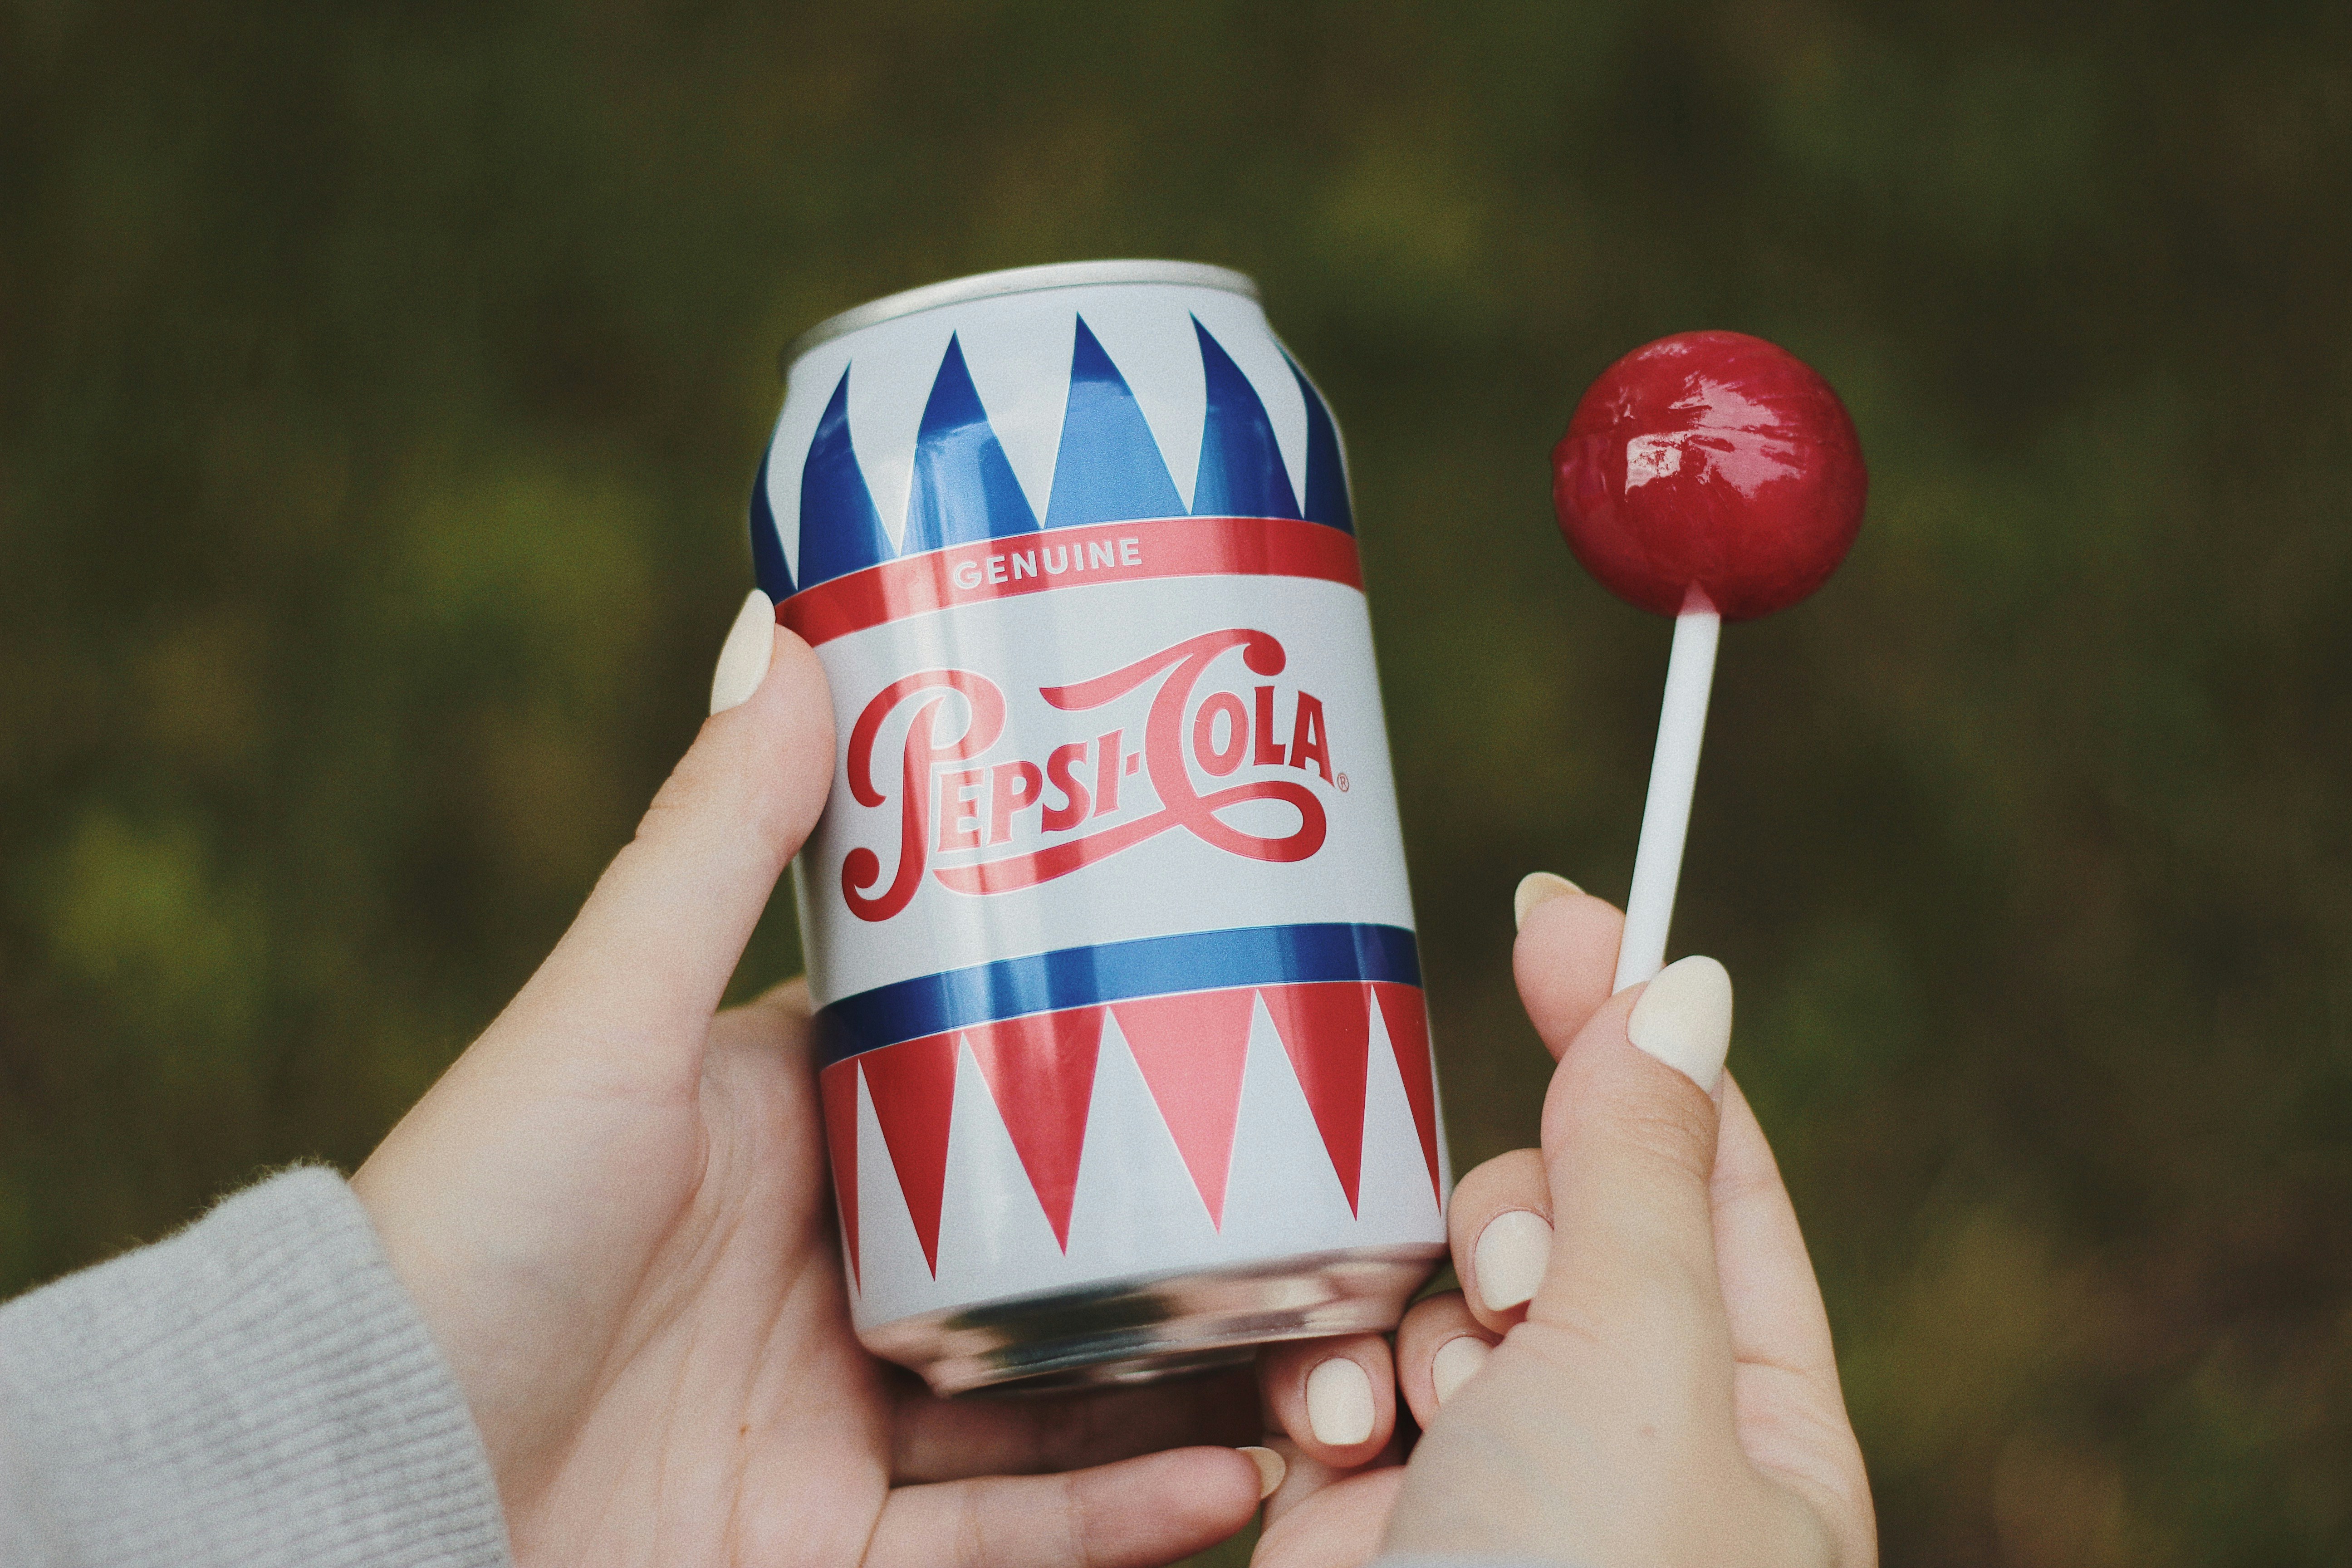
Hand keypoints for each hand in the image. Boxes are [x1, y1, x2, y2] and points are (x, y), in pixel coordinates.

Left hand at [351, 596, 1267, 1566]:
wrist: (353, 1472)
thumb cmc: (468, 1225)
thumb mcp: (610, 1015)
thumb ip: (709, 840)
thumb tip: (787, 621)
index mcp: (790, 1128)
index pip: (980, 1065)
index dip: (1104, 1031)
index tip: (1241, 988)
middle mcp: (828, 1266)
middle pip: (1051, 1238)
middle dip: (1189, 1226)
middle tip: (1329, 1192)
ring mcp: (838, 1413)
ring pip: (1062, 1397)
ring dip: (1193, 1384)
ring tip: (1320, 1353)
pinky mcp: (830, 1545)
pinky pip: (1009, 1538)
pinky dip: (1120, 1517)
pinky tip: (1226, 1484)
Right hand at [1245, 878, 1874, 1566]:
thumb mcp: (1641, 1363)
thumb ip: (1640, 1168)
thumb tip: (1688, 984)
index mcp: (1754, 1426)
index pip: (1707, 1172)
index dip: (1637, 1036)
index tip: (1563, 907)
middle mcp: (1623, 1444)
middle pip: (1551, 1218)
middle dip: (1503, 1228)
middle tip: (1501, 1303)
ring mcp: (1488, 1480)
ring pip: (1430, 1287)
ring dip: (1408, 1323)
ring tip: (1406, 1419)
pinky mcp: (1362, 1513)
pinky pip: (1339, 1368)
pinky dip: (1326, 1386)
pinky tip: (1327, 1448)